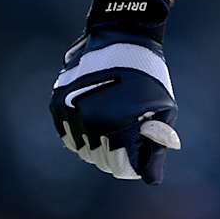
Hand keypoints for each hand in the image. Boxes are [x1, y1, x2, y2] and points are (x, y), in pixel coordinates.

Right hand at [49, 0, 182, 182]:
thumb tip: (151, 181)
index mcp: (116, 124)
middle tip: (128, 135)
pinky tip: (97, 120)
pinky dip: (81, 133)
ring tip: (113, 124)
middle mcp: (89, 120)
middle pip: (99, 159)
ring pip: (81, 148)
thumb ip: (155, 149)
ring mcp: (69, 111)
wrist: (122, 37)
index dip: (132, 163)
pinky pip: (67, 134)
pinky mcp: (57, 104)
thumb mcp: (162, 112)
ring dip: (98, 143)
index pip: (119, 166)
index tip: (139, 151)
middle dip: (116, 153)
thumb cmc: (149, 77)